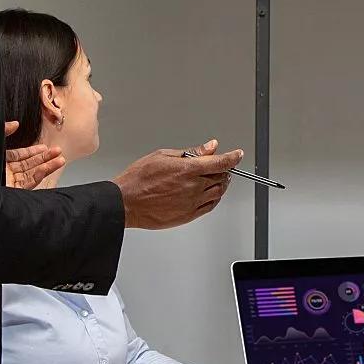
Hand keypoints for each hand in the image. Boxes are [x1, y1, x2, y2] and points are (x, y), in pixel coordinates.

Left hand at [4, 122, 64, 188]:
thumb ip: (4, 131)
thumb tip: (15, 123)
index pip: (19, 156)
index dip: (32, 151)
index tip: (45, 147)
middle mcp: (5, 173)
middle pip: (29, 165)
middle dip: (45, 158)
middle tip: (58, 151)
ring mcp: (10, 183)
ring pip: (32, 174)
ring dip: (47, 166)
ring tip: (60, 159)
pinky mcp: (13, 192)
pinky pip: (29, 183)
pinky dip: (39, 175)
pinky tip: (47, 168)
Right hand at [112, 138, 244, 229]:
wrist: (126, 203)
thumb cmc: (138, 179)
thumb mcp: (163, 155)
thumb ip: (191, 152)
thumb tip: (209, 147)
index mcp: (188, 170)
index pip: (220, 163)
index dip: (232, 157)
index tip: (237, 154)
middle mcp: (193, 187)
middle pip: (221, 177)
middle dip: (224, 169)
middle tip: (220, 165)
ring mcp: (192, 203)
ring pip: (218, 192)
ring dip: (221, 184)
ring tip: (215, 178)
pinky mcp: (188, 215)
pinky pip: (210, 206)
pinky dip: (214, 198)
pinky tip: (210, 193)